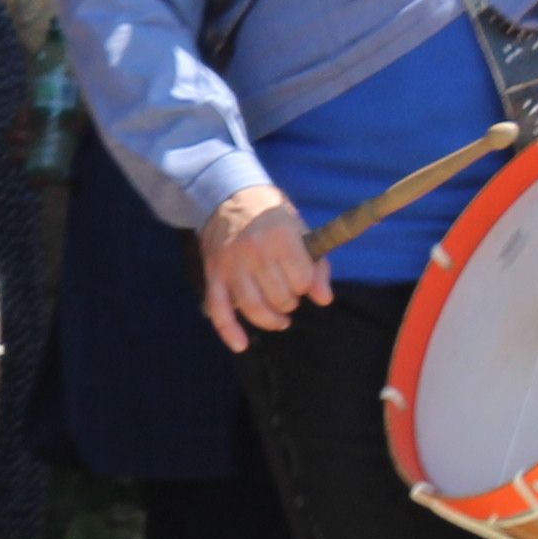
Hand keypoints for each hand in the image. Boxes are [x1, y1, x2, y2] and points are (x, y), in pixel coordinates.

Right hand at [201, 186, 330, 348]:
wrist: (227, 194)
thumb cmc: (269, 211)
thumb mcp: (298, 227)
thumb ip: (316, 263)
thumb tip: (324, 299)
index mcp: (280, 237)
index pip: (302, 280)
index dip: (306, 283)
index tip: (302, 276)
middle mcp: (255, 252)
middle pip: (280, 297)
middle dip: (290, 300)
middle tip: (289, 290)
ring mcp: (231, 265)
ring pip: (254, 308)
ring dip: (271, 320)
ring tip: (280, 320)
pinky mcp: (213, 275)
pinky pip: (219, 310)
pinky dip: (229, 331)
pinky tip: (242, 344)